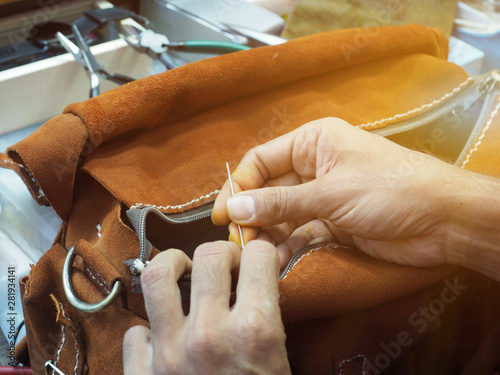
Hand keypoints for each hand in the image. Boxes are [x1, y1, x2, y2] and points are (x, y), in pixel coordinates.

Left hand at [123, 240, 290, 374]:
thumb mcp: (282, 362)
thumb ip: (270, 318)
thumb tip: (260, 285)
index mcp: (254, 332)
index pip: (258, 256)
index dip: (261, 254)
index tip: (257, 262)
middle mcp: (209, 336)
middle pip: (208, 255)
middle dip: (221, 254)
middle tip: (225, 267)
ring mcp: (169, 355)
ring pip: (157, 277)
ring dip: (171, 266)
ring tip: (182, 273)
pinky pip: (135, 334)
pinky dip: (148, 331)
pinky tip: (162, 337)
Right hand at [213, 117, 487, 269]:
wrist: (443, 221)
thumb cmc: (390, 189)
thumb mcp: (330, 193)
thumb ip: (281, 203)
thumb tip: (235, 209)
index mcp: (311, 142)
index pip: (260, 161)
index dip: (239, 186)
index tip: (224, 215)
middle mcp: (312, 166)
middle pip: (267, 189)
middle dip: (251, 213)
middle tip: (239, 239)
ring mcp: (321, 196)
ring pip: (280, 213)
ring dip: (266, 233)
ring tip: (256, 252)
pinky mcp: (331, 222)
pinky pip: (298, 232)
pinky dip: (286, 245)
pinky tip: (277, 258)